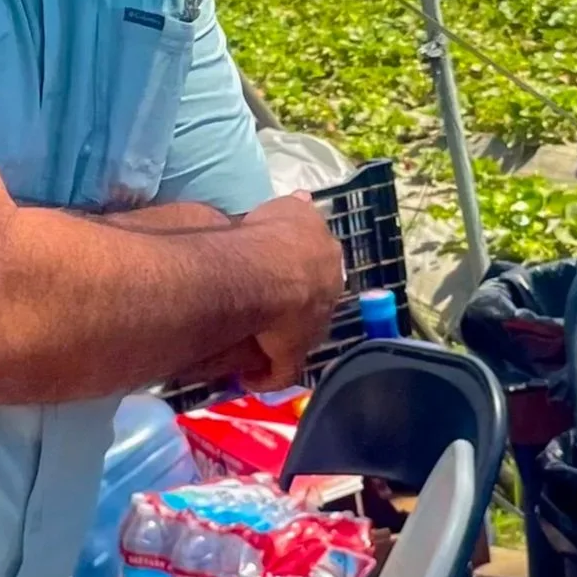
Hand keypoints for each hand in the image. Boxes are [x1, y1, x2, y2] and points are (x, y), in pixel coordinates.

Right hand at [242, 192, 345, 388]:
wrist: (268, 272)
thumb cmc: (276, 236)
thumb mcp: (290, 210)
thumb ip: (297, 209)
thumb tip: (303, 200)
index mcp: (327, 260)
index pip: (319, 267)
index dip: (300, 270)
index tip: (281, 272)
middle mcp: (326, 297)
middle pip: (312, 303)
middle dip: (295, 306)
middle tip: (268, 307)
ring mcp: (311, 330)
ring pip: (296, 337)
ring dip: (278, 339)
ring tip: (254, 341)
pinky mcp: (292, 357)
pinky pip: (279, 371)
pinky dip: (265, 376)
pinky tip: (248, 376)